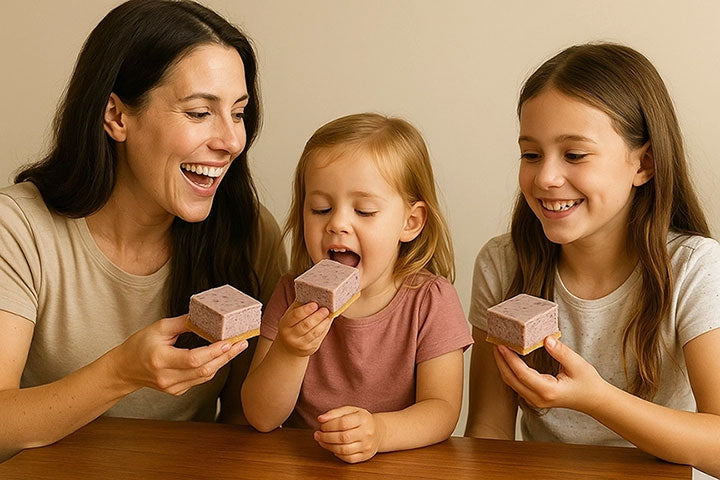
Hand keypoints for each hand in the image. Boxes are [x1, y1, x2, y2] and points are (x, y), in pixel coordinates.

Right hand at [112, 314, 246, 394]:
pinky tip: (220, 356)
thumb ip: (184, 323)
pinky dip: (212, 367)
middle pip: (204, 370)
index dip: (214, 351)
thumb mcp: (159, 328)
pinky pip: (200, 379)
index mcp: (161, 360)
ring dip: (223, 361)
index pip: (193, 359)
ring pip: (205, 376)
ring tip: (236, 347)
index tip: (229, 341)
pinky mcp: (177, 391)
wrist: (125, 369)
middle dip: (226, 356)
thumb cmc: (139, 345)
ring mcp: (173, 387)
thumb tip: (205, 316)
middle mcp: (167, 377)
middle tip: (241, 343)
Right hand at [275, 302, 331, 356]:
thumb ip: (301, 306)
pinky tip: (327, 322)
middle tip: (325, 309)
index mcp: (285, 324)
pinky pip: (319, 338)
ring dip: (323, 323)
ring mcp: (300, 344)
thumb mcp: (291, 315)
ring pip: (314, 333)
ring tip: (328, 315)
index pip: (295, 316)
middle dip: (317, 316)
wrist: (288, 346)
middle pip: (305, 325)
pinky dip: (324, 329)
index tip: (315, 304)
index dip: (306, 310)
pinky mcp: (309, 349)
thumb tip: (316, 295)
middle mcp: (290, 335)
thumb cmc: (292, 325)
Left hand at [314, 406, 384, 462]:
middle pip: (343, 437)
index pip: (343, 423)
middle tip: (317, 434)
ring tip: (321, 441)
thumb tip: (321, 419)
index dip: (329, 425)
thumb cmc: (361, 419)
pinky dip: (338, 454)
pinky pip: (348, 458)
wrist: (378, 431)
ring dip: (329, 446)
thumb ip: (335, 413)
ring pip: (344, 449)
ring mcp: (367, 445)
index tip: (322, 425)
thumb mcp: (350, 410)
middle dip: (326, 437)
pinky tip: (333, 448)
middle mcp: (367, 432)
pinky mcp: (365, 456)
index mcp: (363, 418)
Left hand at [493, 336, 606, 413]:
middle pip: (511, 379)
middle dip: (500, 361)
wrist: (594, 400)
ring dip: (503, 366)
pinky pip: (517, 384)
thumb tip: (545, 338)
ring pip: (512, 383)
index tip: (501, 345)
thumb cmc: (588, 383)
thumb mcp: (578, 364)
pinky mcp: (534, 398)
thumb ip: (561, 351)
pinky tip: (508, 359)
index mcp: (547, 390)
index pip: (521, 373)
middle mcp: (538, 398)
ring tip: (499, 348)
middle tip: (495, 343)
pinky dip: (510, 371)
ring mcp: (535, 400)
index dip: (509, 358)